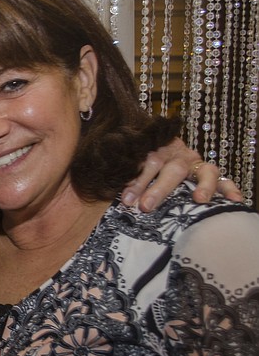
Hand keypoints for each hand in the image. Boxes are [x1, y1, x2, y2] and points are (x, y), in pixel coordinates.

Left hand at [121, 138, 243, 210]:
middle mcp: (176, 154)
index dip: (136, 180)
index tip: (126, 199)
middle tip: (147, 206)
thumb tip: (120, 199)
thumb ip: (127, 178)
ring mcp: (195, 162)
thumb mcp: (132, 165)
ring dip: (202, 185)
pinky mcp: (210, 172)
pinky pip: (224, 179)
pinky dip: (230, 188)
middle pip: (170, 168)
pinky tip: (235, 199)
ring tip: (199, 199)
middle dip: (158, 188)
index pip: (145, 162)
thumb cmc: (142, 165)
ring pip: (202, 171)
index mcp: (154, 149)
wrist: (162, 148)